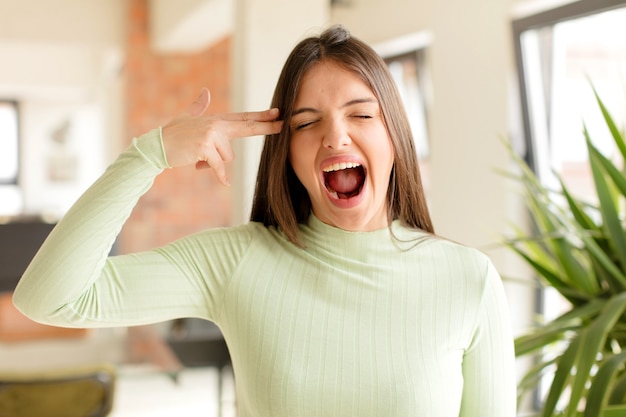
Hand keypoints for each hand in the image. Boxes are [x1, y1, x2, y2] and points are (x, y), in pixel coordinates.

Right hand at [161, 88, 281, 185]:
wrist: (157, 146)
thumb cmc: (173, 134)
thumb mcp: (187, 117)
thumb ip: (198, 106)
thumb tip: (205, 92)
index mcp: (216, 120)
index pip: (243, 118)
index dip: (261, 116)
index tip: (278, 113)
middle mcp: (216, 125)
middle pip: (247, 127)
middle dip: (266, 127)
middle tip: (282, 125)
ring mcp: (211, 135)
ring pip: (228, 157)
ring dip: (215, 163)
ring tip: (198, 158)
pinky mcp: (205, 148)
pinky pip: (220, 166)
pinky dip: (221, 176)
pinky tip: (225, 182)